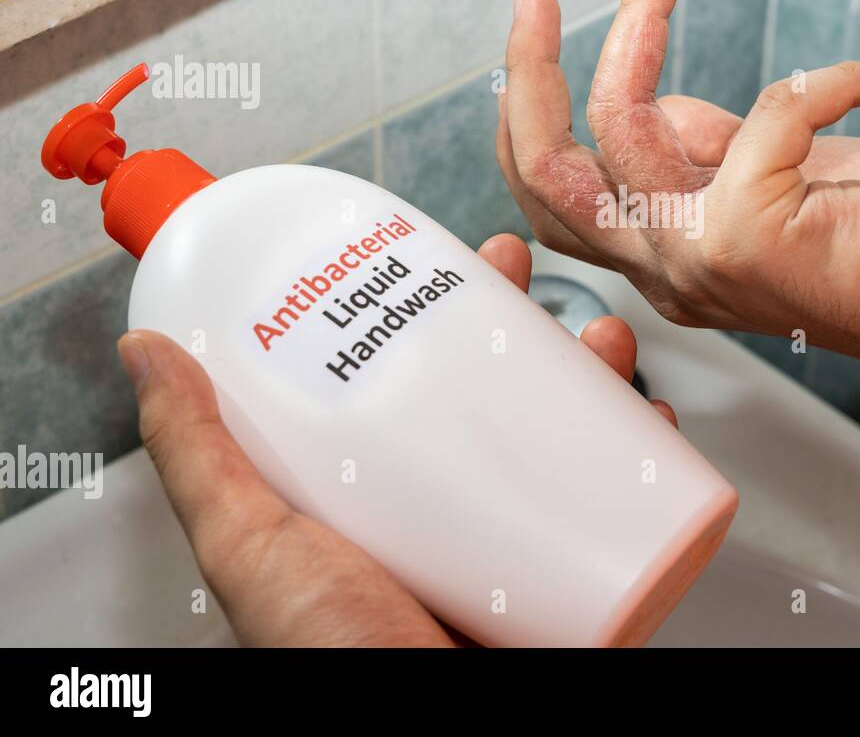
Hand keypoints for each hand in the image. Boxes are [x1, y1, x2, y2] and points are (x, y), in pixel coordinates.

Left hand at [117, 233, 675, 646]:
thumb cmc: (328, 662)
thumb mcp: (251, 545)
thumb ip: (199, 456)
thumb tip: (148, 355)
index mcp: (378, 497)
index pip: (405, 375)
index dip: (427, 304)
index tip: (440, 258)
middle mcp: (450, 513)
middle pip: (491, 390)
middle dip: (517, 317)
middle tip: (519, 271)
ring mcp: (515, 544)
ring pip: (564, 432)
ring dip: (592, 371)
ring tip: (600, 337)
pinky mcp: (574, 578)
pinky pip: (624, 504)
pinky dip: (646, 456)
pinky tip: (651, 420)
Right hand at [498, 0, 859, 375]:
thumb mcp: (773, 174)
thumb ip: (705, 147)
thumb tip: (658, 99)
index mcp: (669, 256)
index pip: (561, 192)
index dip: (536, 107)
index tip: (547, 18)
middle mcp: (669, 271)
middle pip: (546, 178)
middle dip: (526, 74)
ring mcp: (699, 262)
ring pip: (617, 126)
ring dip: (640, 20)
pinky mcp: (749, 239)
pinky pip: (770, 109)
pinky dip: (831, 78)